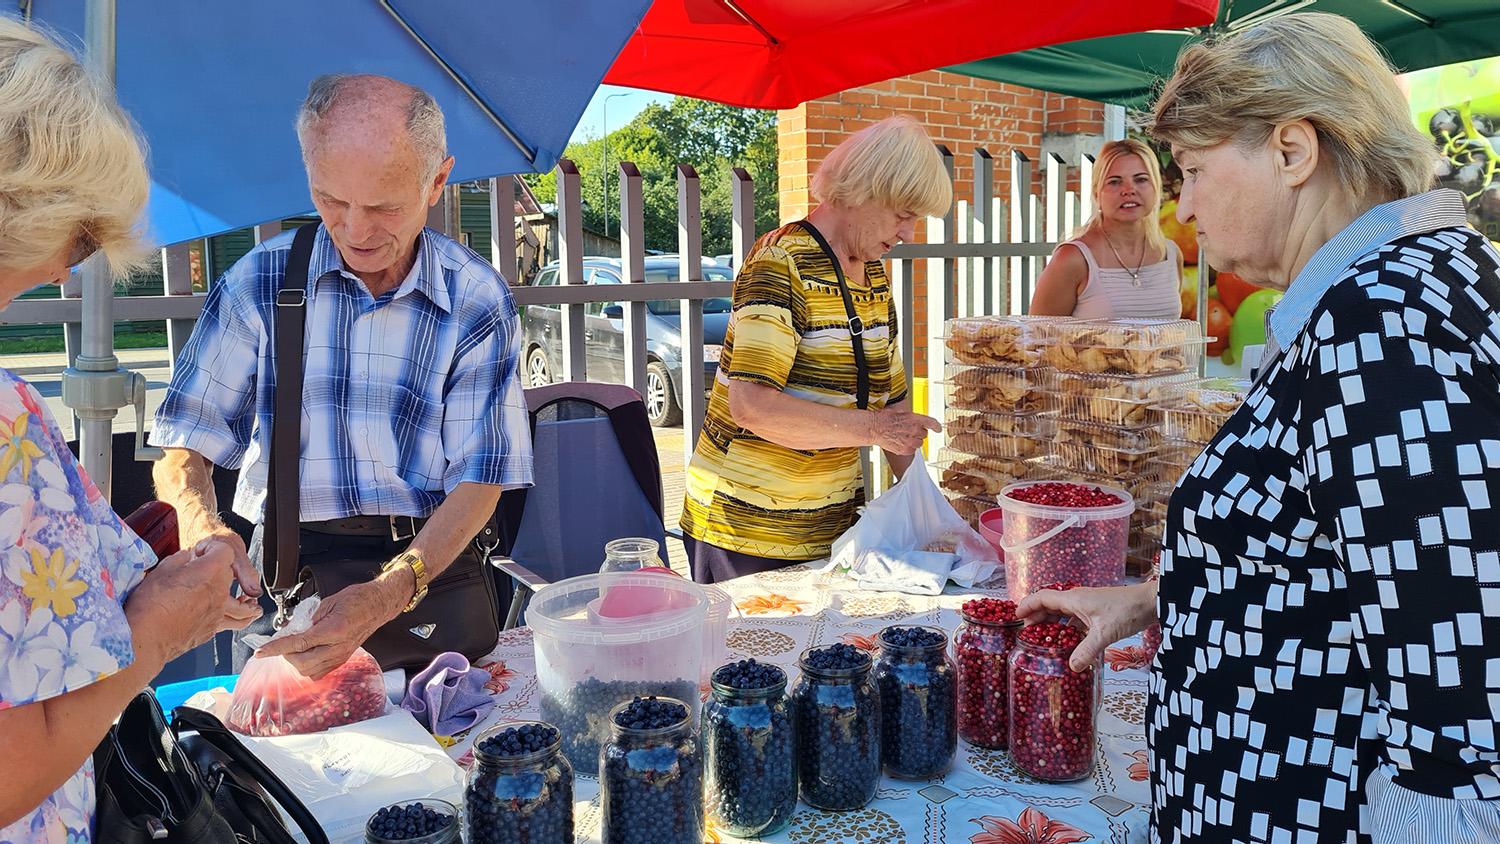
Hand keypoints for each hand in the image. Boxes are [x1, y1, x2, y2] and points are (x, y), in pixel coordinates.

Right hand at [126, 541, 262, 667]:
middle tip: (212, 572)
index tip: (203, 553)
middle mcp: (220, 591)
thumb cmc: (151, 605)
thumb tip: (187, 557)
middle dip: (226, 571)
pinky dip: (234, 618)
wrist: (146, 638)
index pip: (226, 552)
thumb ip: (179, 560)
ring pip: (243, 608)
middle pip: (233, 576)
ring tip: (250, 602)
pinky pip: (230, 622)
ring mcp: (218, 613)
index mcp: (210, 571)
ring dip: (247, 603)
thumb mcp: (162, 570)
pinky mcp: (212, 629)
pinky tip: (232, 618)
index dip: (214, 549)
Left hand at [252, 581, 398, 679]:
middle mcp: (337, 647)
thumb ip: (308, 618)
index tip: (261, 652)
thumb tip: (292, 629)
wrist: (378, 605)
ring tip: (295, 648)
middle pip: (301, 663)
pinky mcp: (342, 659)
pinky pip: (319, 671)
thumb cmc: (357, 599)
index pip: (297, 643)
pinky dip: (308, 666)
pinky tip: (306, 653)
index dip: (276, 648)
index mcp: (333, 630)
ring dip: (296, 661)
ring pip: (309, 671)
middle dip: (287, 655)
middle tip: (284, 643)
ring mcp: (341, 655)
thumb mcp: (328, 602)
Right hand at [868, 407, 940, 454]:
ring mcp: (910, 441)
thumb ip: (911, 417)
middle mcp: (914, 430)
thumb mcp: (899, 412)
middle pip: (924, 434)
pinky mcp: (905, 450)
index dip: (936, 427)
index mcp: (915, 419)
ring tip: (903, 437)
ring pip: (919, 443)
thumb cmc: (883, 418)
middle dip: (918, 433)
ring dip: (914, 441)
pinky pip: (912, 450)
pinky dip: (908, 447)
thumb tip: (914, 420)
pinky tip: (900, 442)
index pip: (931, 423)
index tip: (938, 429)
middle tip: (909, 431)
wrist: (873, 428)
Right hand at [1015, 581, 1157, 671]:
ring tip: (1043, 639)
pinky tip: (1068, 642)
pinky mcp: (1096, 612)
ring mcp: (1087, 605)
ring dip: (1051, 623)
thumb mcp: (1105, 633)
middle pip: (1049, 605)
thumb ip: (1087, 651)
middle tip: (1025, 633)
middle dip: (1035, 617)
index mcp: (1073, 599)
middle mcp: (1077, 599)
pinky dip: (1067, 629)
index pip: (1042, 598)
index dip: (1026, 605)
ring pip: (1062, 612)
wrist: (1150, 602)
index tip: (1014, 616)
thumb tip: (1072, 668)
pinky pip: (1074, 619)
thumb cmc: (1127, 611)